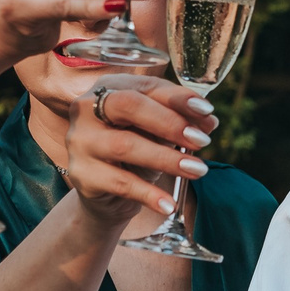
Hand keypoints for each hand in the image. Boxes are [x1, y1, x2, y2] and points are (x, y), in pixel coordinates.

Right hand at [68, 76, 215, 222]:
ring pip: (125, 145)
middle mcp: (86, 109)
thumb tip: (209, 121)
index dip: (179, 98)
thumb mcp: (157, 132)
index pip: (146, 86)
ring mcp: (80, 141)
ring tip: (197, 170)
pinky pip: (120, 183)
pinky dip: (149, 194)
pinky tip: (170, 204)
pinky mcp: (81, 174)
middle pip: (129, 105)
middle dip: (170, 122)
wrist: (107, 193)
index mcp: (109, 88)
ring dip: (166, 158)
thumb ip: (179, 121)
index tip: (208, 112)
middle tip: (201, 140)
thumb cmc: (135, 151)